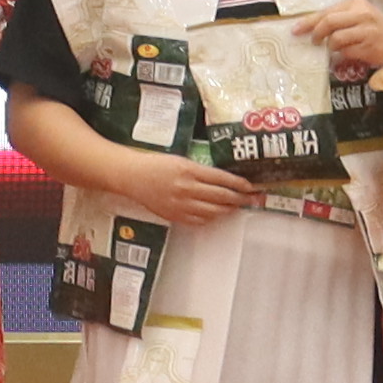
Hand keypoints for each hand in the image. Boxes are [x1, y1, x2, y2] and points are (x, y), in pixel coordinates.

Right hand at [140, 149, 261, 222]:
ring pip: (214, 211)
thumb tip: (223, 181)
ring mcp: (181, 204)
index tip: (250, 187)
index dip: (239, 184)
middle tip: (251, 199)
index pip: (222, 179)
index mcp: (189, 170)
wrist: (132, 176)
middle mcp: (187, 188)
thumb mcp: (180, 161)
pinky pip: (199, 221)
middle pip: (221, 196)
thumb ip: (201, 171)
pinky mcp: (175, 215)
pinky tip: (214, 214)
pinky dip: (211, 218)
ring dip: (228, 210)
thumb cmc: (155, 165)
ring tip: (235, 207)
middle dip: (239, 198)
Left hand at [299, 4, 382, 76]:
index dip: (308, 22)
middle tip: (313, 42)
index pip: (326, 11)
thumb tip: (311, 28)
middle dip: (316, 33)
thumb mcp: (359, 17)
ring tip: (332, 49)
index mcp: (356, 4)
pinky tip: (343, 55)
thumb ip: (339, 19)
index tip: (295, 30)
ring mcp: (366, 30)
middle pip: (328, 22)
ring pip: (335, 38)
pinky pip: (346, 52)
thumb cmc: (376, 29)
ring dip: (330, 47)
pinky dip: (340, 55)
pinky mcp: (369, 46)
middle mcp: (361, 14)